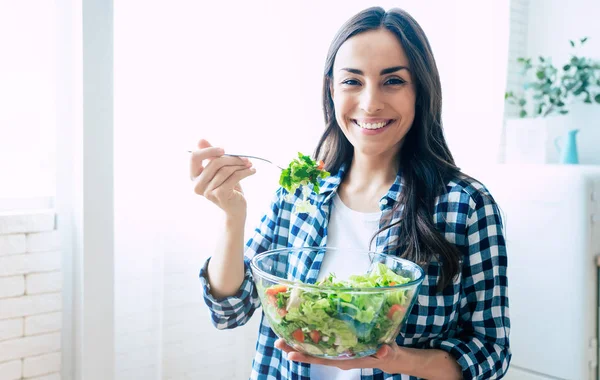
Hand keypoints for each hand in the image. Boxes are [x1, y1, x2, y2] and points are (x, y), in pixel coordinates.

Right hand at [190, 139, 254, 217]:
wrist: (235, 208)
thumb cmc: (228, 187)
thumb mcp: (219, 170)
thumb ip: (211, 156)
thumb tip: (200, 140)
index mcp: (194, 176)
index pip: (195, 157)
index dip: (209, 150)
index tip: (224, 150)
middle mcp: (197, 185)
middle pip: (214, 163)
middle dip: (232, 158)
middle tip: (246, 159)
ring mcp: (207, 191)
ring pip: (226, 170)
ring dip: (241, 165)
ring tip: (250, 165)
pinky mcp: (219, 195)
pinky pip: (234, 177)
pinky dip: (245, 172)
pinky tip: (252, 171)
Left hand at [274, 339, 404, 374]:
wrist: (388, 356)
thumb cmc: (387, 353)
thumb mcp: (388, 353)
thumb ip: (384, 352)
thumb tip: (383, 350)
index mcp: (346, 359)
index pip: (323, 359)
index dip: (308, 357)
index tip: (292, 354)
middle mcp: (337, 356)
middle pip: (313, 354)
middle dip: (295, 349)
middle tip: (277, 343)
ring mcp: (336, 351)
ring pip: (313, 348)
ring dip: (297, 342)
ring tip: (280, 336)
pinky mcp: (337, 344)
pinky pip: (320, 342)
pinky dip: (308, 336)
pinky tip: (298, 329)